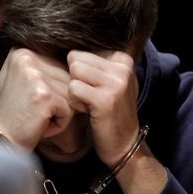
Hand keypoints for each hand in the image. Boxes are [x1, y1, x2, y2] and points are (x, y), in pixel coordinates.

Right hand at [0, 48, 73, 149]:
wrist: (4, 140)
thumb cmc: (15, 112)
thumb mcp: (19, 79)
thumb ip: (40, 63)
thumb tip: (72, 57)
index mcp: (22, 51)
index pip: (60, 66)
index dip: (53, 88)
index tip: (31, 98)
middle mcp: (27, 58)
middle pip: (68, 78)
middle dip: (59, 100)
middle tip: (35, 110)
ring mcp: (36, 76)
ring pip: (71, 93)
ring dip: (61, 111)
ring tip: (38, 116)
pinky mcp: (45, 95)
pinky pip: (70, 109)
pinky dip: (61, 123)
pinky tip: (41, 124)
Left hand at [66, 50, 140, 167]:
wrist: (124, 144)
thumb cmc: (110, 113)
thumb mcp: (111, 83)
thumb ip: (96, 64)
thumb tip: (68, 49)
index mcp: (123, 59)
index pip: (82, 51)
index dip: (81, 73)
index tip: (96, 90)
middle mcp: (122, 67)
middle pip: (75, 58)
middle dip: (76, 80)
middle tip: (90, 97)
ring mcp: (116, 83)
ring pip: (73, 71)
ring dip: (74, 91)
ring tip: (89, 104)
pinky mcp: (105, 99)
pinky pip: (73, 89)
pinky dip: (74, 103)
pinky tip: (88, 112)